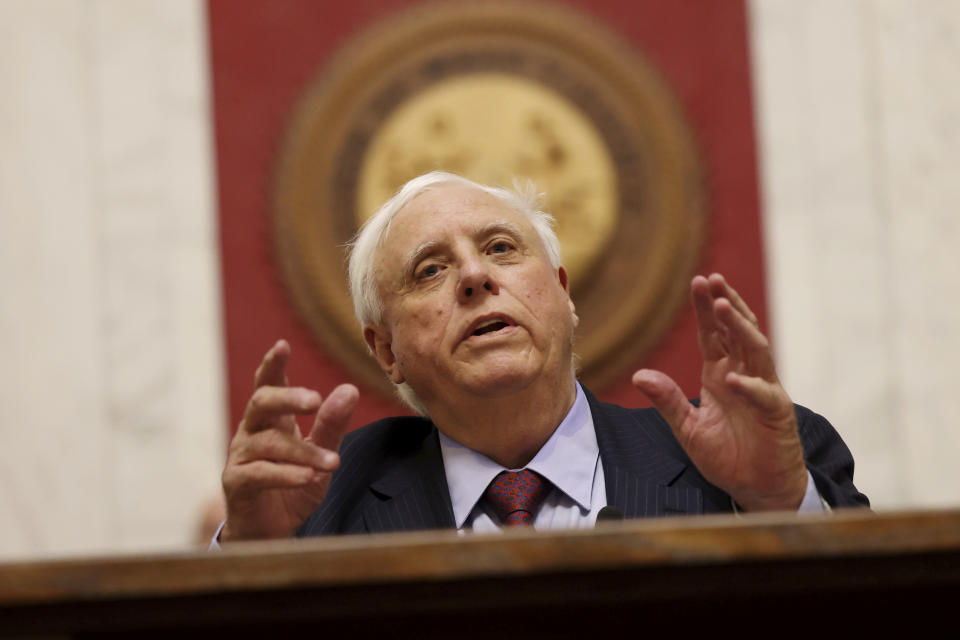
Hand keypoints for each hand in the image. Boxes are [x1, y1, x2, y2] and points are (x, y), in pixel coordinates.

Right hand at [220, 340, 358, 540]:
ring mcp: (240, 458)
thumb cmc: (294, 485)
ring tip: (333, 463)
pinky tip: (309, 476)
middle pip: (261, 403)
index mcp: (272, 420)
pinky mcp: (236, 484)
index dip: (272, 365)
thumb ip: (332, 425)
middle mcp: (252, 432)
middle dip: (287, 397)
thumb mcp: (321, 454)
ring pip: (268, 444)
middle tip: (315, 399)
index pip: (268, 385)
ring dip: (303, 452)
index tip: (282, 345)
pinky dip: (286, 474)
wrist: (272, 532)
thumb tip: (349, 389)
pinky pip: (259, 474)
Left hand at [632, 274, 806, 510]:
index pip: (712, 333)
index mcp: (719, 373)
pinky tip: (732, 380)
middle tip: (710, 279)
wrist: (757, 488)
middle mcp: (742, 374)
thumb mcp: (687, 427)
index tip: (697, 281)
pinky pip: (763, 394)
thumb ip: (667, 400)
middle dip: (724, 303)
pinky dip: (748, 386)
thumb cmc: (727, 456)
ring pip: (755, 350)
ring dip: (739, 327)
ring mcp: (763, 390)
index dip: (705, 308)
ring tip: (723, 307)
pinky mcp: (777, 413)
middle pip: (735, 331)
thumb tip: (638, 375)